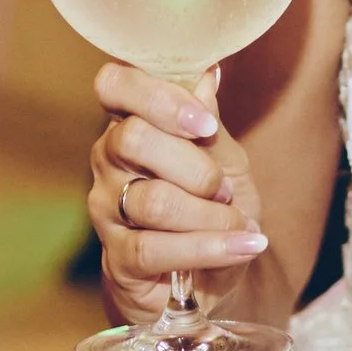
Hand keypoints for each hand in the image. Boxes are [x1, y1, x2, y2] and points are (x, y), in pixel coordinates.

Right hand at [88, 64, 266, 324]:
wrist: (212, 277)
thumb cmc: (214, 206)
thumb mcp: (225, 160)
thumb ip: (210, 122)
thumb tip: (206, 73)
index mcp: (131, 122)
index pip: (114, 84)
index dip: (157, 96)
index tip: (203, 124)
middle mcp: (108, 161)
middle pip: (133, 138)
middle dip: (195, 166)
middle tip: (223, 188)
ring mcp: (107, 210)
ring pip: (152, 199)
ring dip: (210, 214)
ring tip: (239, 223)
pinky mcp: (118, 259)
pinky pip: (157, 249)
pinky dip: (210, 247)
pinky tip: (243, 245)